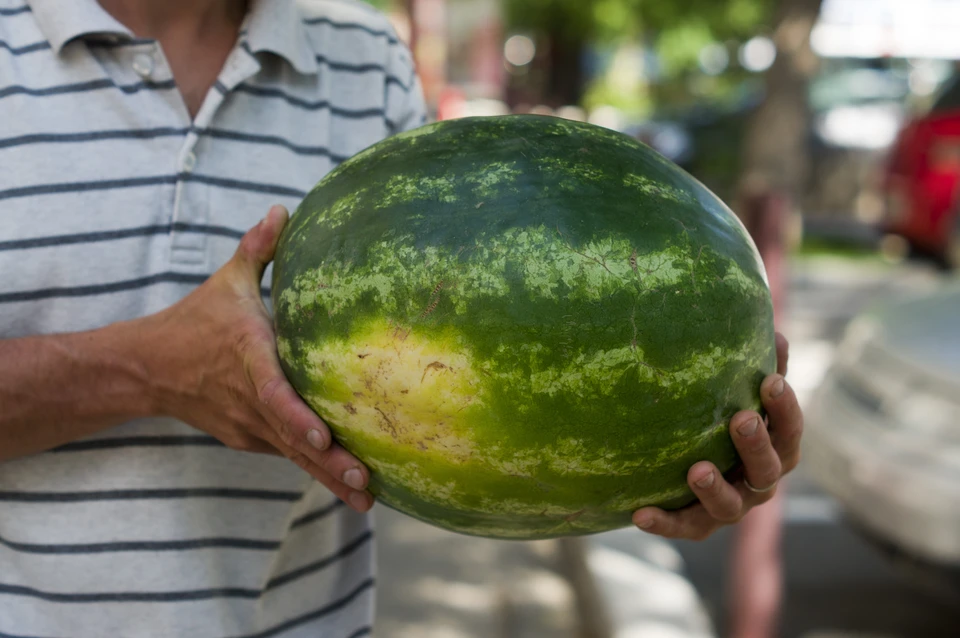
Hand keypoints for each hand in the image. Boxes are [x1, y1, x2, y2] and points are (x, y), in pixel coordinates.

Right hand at [141, 205, 371, 511]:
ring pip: (292, 455)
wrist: (147, 369)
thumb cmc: (196, 321)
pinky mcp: (249, 438)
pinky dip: (315, 470)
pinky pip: (287, 455)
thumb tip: (283, 208)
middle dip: (328, 463)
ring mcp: (247, 424)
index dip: (295, 415)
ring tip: (368, 501)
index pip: (271, 391)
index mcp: (246, 357)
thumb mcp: (226, 281)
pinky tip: (349, 487)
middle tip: (366, 483)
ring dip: (328, 477)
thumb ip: (258, 248)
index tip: (321, 435)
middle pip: (291, 437)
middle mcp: (247, 398)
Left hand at [632, 332, 801, 539]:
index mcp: (777, 450)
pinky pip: (684, 526)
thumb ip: (760, 368)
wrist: (696, 474)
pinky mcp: (700, 525)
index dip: (785, 408)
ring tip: (696, 471)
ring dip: (714, 489)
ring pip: (730, 506)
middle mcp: (759, 483)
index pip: (790, 430)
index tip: (770, 381)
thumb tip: (775, 329)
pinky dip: (664, 522)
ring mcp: (732, 507)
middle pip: (768, 470)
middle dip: (756, 446)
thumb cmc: (727, 422)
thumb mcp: (743, 396)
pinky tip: (639, 513)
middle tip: (741, 420)